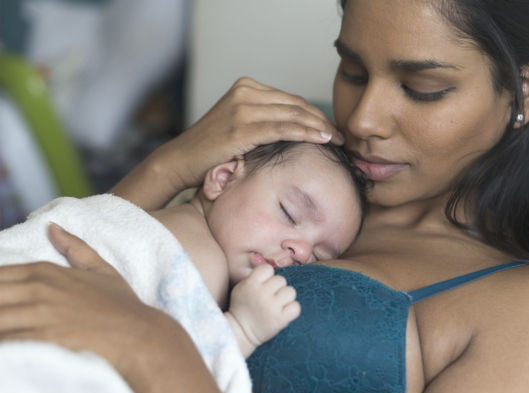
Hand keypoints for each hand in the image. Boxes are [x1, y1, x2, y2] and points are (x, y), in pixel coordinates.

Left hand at [0, 223, 162, 375]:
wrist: (140, 336)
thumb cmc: (122, 306)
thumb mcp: (103, 270)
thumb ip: (76, 248)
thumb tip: (51, 227)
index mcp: (45, 272)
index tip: (4, 303)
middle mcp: (39, 290)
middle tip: (5, 319)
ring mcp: (40, 314)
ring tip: (5, 334)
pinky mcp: (43, 339)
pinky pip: (7, 342)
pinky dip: (5, 346)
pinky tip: (10, 352)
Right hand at [161, 77, 342, 186]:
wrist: (180, 161)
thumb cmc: (211, 150)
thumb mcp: (239, 126)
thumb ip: (264, 121)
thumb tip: (297, 131)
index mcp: (246, 87)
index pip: (291, 100)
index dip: (314, 114)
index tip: (331, 128)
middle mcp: (246, 92)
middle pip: (296, 105)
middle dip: (322, 121)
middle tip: (341, 136)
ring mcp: (243, 107)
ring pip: (293, 115)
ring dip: (319, 128)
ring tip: (337, 140)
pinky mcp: (243, 127)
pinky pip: (283, 128)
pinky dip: (306, 133)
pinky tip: (322, 140)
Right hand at [227, 264, 300, 354]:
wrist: (240, 332)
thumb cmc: (242, 307)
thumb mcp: (241, 287)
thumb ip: (254, 275)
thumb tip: (263, 258)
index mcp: (250, 284)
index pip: (268, 269)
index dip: (268, 276)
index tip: (264, 285)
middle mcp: (261, 294)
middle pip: (281, 280)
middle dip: (277, 288)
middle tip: (270, 297)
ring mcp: (271, 307)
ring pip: (291, 291)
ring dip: (286, 297)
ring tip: (278, 304)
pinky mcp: (280, 320)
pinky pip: (296, 307)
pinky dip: (292, 309)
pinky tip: (284, 312)